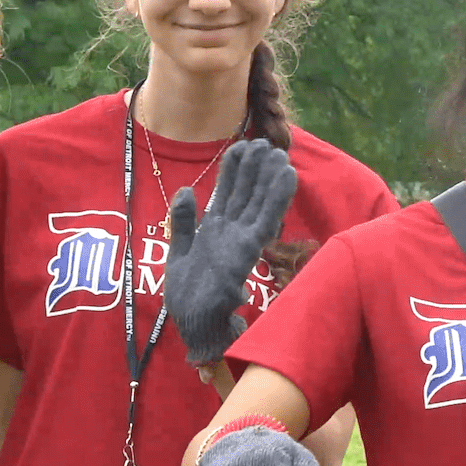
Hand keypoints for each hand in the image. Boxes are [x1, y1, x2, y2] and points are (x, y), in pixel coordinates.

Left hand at [165, 139, 297, 365]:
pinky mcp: (248, 249)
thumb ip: (183, 221)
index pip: (227, 193)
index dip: (234, 170)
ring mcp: (242, 239)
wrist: (195, 324)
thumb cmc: (188, 296)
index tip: (240, 146)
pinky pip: (266, 218)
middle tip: (264, 142)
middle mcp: (231, 232)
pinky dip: (277, 196)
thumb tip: (187, 189)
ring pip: (259, 200)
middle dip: (255, 168)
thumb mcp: (178, 252)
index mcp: (214, 231)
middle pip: (246, 192)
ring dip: (270, 176)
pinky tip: (287, 175)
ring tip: (279, 151)